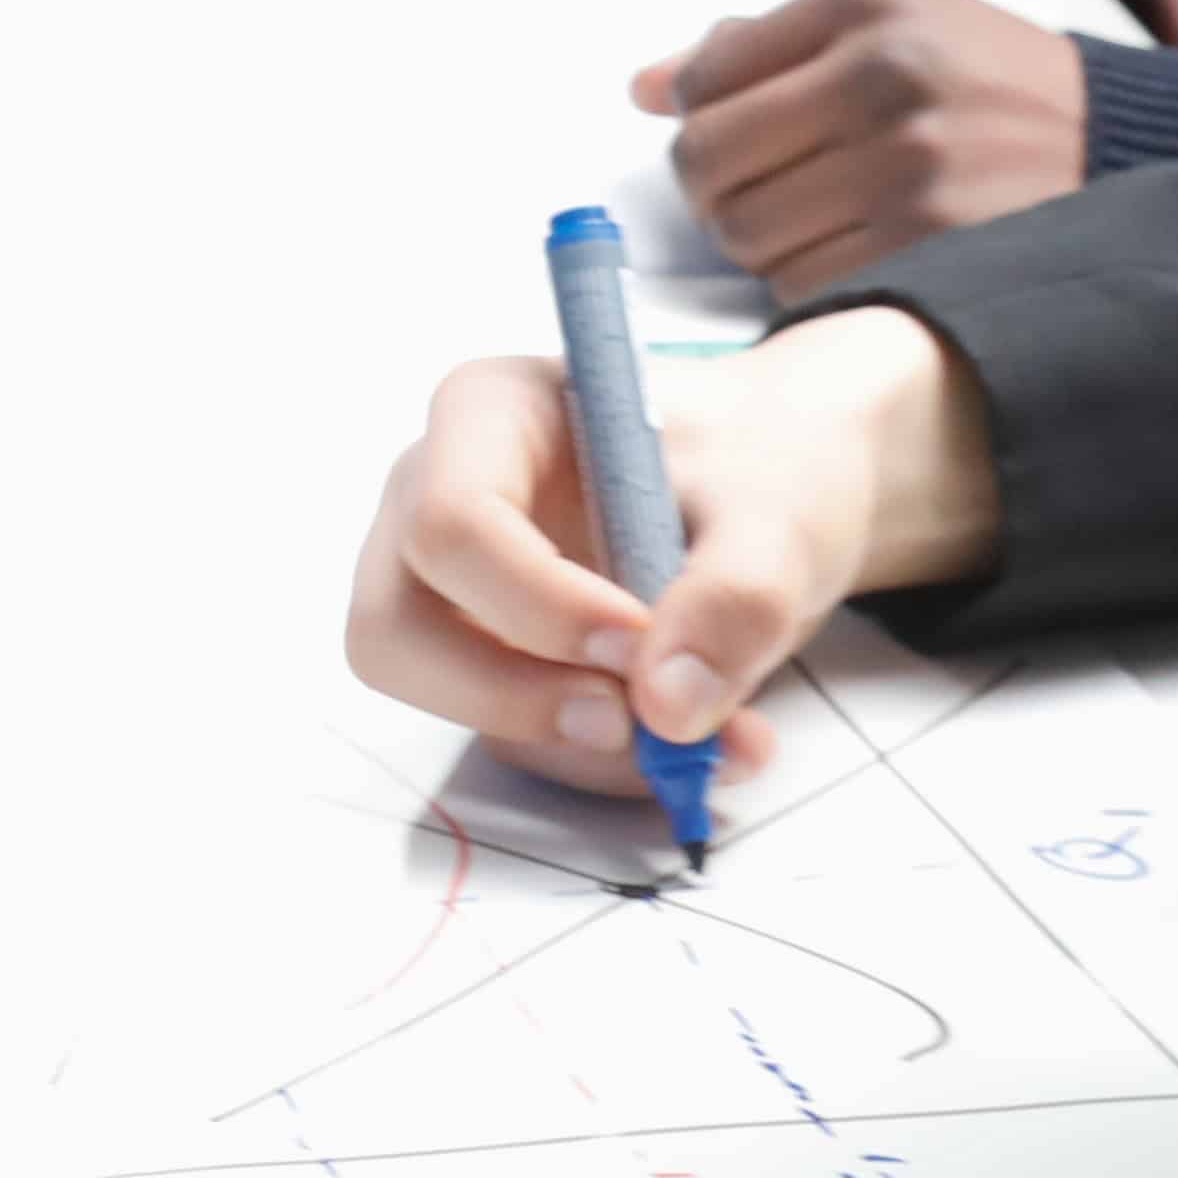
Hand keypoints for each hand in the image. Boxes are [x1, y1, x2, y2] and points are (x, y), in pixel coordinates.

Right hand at [340, 307, 992, 803]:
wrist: (781, 496)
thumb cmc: (758, 463)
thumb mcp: (777, 510)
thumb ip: (737, 596)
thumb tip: (666, 707)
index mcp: (489, 414)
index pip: (452, 522)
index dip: (537, 603)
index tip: (640, 643)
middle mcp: (437, 499)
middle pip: (396, 629)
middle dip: (509, 696)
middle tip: (632, 722)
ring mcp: (453, 590)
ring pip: (450, 703)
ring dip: (581, 748)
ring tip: (721, 740)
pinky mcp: (492, 662)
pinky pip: (516, 739)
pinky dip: (609, 764)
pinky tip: (706, 740)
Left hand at [645, 0, 1092, 291]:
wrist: (1116, 140)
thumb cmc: (980, 77)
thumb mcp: (888, 19)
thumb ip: (762, 45)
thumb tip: (644, 89)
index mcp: (866, 3)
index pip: (707, 76)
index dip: (696, 116)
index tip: (728, 131)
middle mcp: (885, 76)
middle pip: (709, 163)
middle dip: (713, 188)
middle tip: (754, 188)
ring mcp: (911, 168)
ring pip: (747, 235)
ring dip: (761, 241)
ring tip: (817, 218)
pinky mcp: (932, 249)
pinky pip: (804, 288)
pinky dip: (810, 281)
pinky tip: (857, 250)